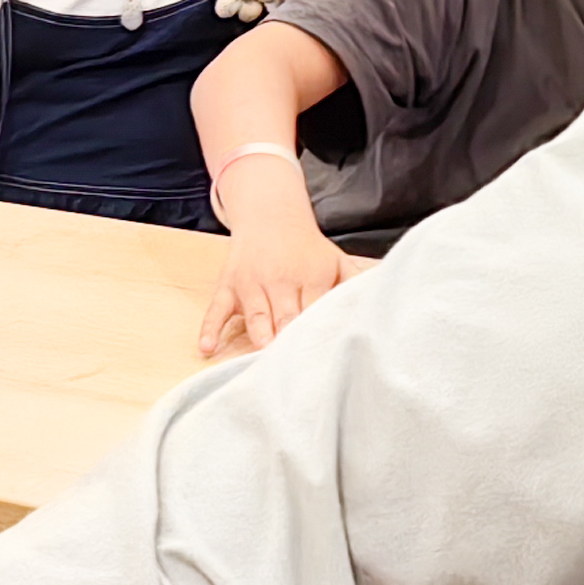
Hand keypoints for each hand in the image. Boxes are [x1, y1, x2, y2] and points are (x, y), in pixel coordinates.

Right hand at [200, 202, 347, 355]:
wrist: (271, 216)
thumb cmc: (307, 249)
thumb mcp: (336, 259)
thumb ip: (355, 283)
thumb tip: (376, 306)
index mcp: (311, 276)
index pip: (316, 310)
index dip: (318, 333)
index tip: (323, 357)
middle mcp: (280, 279)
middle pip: (286, 316)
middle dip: (290, 340)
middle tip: (295, 368)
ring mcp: (252, 283)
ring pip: (256, 315)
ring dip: (260, 336)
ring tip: (263, 361)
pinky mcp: (229, 286)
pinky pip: (217, 309)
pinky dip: (210, 328)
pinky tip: (207, 348)